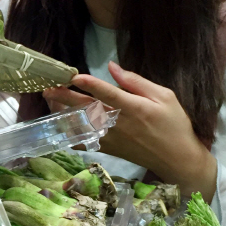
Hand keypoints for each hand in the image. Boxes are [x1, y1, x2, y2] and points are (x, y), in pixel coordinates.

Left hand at [43, 60, 217, 200]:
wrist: (177, 159)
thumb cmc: (173, 124)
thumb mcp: (163, 96)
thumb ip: (136, 81)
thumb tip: (113, 66)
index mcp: (134, 108)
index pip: (108, 94)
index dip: (90, 85)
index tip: (73, 76)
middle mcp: (119, 123)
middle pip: (87, 108)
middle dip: (65, 97)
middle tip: (48, 86)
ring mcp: (111, 138)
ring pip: (81, 124)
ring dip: (63, 112)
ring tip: (49, 100)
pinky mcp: (107, 148)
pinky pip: (83, 140)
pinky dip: (68, 133)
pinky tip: (57, 123)